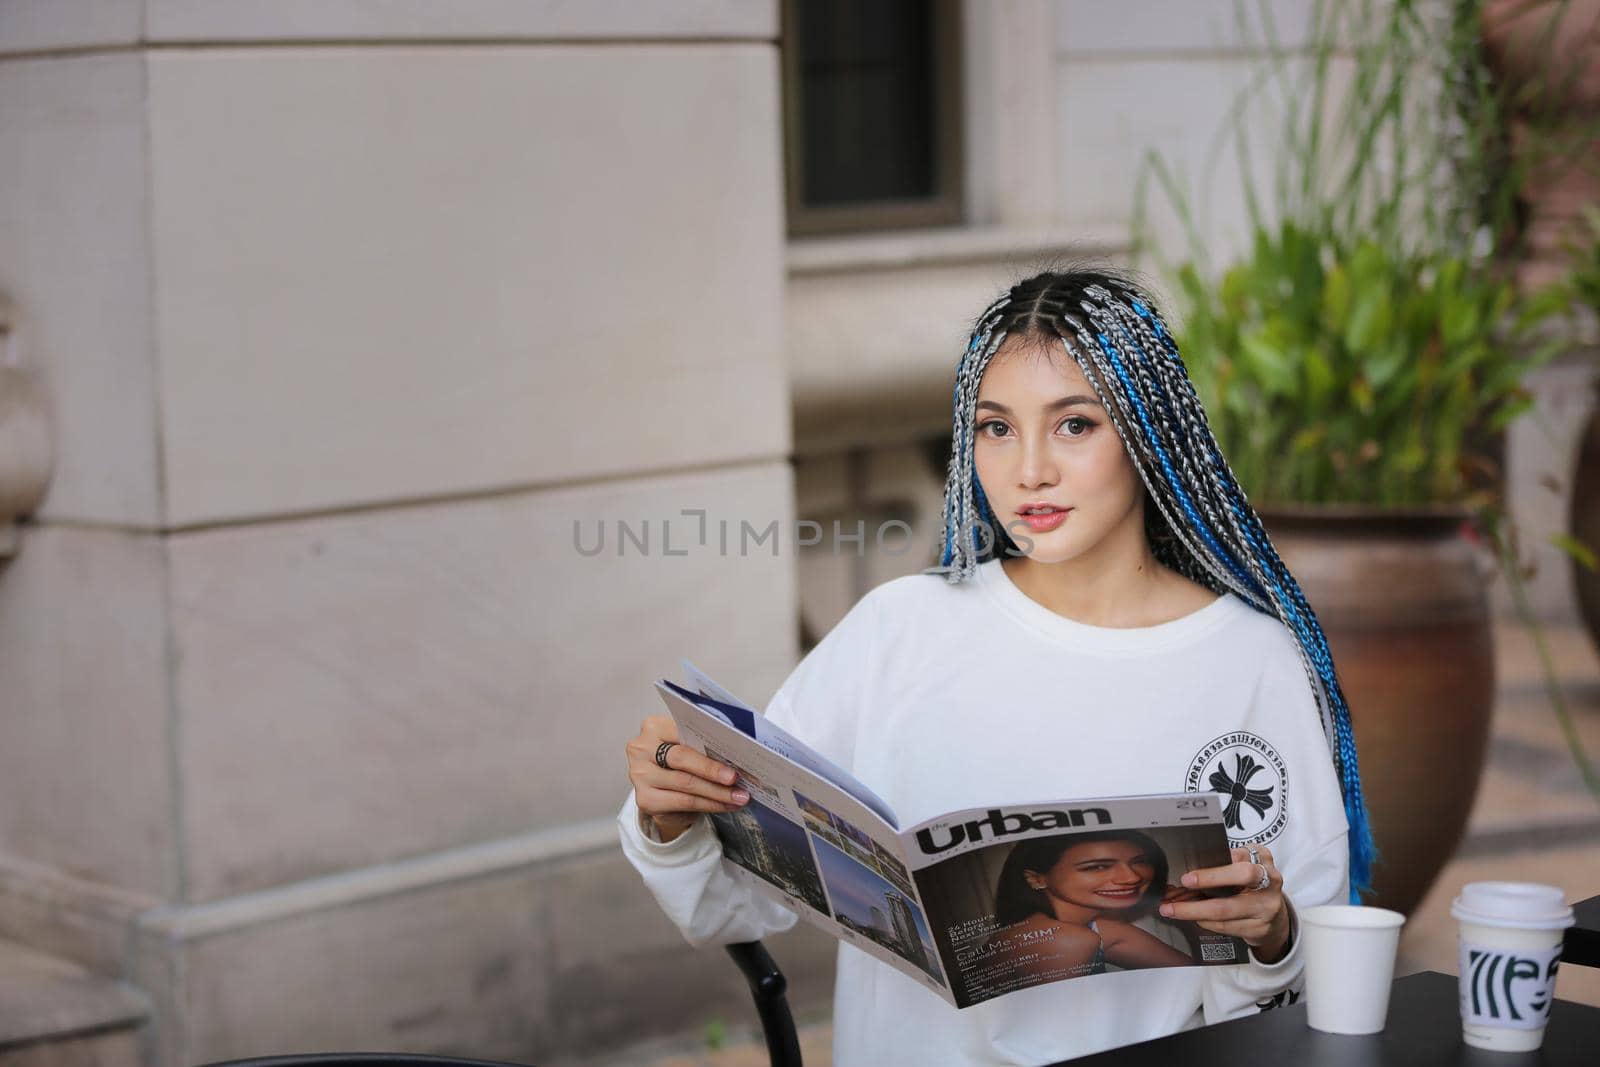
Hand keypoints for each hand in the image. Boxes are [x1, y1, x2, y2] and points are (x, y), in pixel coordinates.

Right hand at [625, 715, 748, 841]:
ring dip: (716, 793)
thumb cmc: (679, 759)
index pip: (682, 732)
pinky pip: (683, 803)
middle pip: (682, 759)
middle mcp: (641, 749)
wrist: (661, 786)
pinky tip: (724, 805)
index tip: (732, 758)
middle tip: (736, 780)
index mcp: (654, 726)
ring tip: (738, 797)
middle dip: (712, 771)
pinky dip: (708, 805)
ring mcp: (639, 775)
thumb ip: (702, 744)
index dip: (707, 746)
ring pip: (685, 784)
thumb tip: (735, 755)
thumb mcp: (687, 743)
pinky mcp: (644, 799)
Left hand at [1157, 846, 1291, 962]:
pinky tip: (1194, 918)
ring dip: (1194, 910)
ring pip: (1226, 909)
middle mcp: (1269, 879)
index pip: (1238, 857)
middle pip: (1241, 877)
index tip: (1188, 876)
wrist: (1274, 915)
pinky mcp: (1261, 928)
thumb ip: (1222, 864)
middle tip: (1181, 886)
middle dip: (1208, 881)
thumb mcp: (1241, 866)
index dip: (1214, 868)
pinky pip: (1227, 926)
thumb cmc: (1250, 885)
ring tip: (1173, 909)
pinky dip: (1206, 922)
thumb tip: (1186, 869)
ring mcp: (1267, 906)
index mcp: (1261, 857)